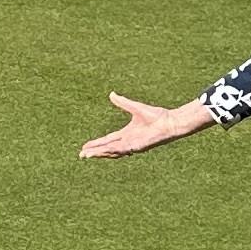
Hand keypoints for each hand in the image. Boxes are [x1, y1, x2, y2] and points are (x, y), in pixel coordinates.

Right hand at [81, 93, 214, 158]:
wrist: (169, 121)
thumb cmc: (156, 115)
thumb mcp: (134, 107)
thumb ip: (123, 102)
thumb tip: (111, 94)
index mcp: (127, 133)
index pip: (108, 140)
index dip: (97, 144)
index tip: (85, 147)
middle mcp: (128, 141)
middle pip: (107, 148)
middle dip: (95, 151)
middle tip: (81, 155)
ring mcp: (133, 145)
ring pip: (112, 151)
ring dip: (100, 153)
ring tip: (88, 155)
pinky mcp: (138, 146)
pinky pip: (122, 150)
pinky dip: (111, 151)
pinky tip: (102, 152)